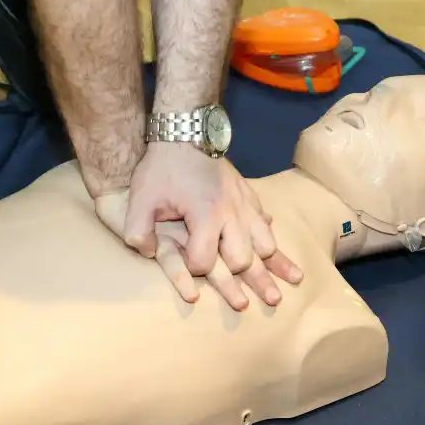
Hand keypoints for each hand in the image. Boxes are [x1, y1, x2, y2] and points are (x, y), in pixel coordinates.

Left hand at [120, 143, 302, 303]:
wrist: (185, 131)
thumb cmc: (161, 167)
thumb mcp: (141, 198)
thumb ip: (138, 230)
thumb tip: (147, 254)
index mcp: (205, 216)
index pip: (205, 262)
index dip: (194, 269)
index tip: (188, 264)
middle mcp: (231, 213)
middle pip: (243, 259)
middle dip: (239, 276)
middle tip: (246, 292)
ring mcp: (244, 203)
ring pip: (266, 242)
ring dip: (268, 262)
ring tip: (287, 281)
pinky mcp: (249, 194)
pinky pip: (266, 220)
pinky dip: (268, 236)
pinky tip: (274, 248)